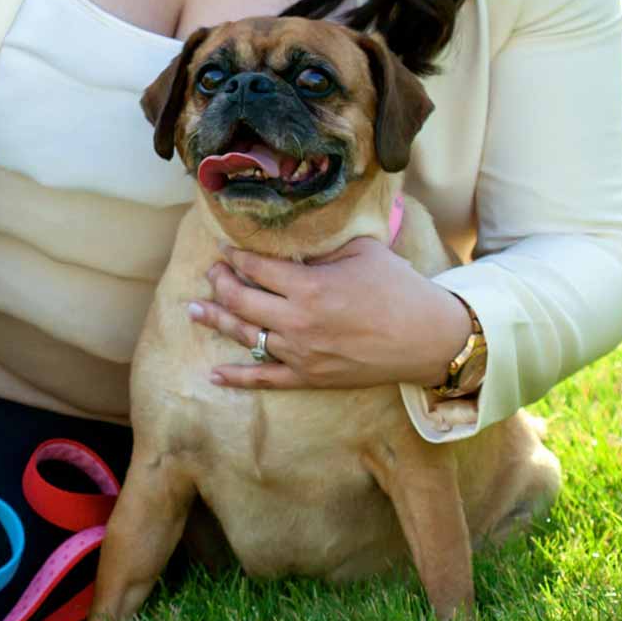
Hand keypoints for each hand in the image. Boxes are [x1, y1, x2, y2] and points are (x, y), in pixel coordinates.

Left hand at [190, 238, 470, 391]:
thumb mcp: (361, 252)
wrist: (427, 338)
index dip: (235, 256)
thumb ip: (322, 247)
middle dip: (220, 283)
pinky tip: (214, 374)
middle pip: (240, 300)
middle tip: (211, 273)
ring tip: (194, 309)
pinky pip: (264, 379)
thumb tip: (293, 241)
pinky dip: (236, 377)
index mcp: (309, 286)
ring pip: (245, 336)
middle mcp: (298, 321)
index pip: (255, 268)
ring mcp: (301, 353)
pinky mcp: (310, 378)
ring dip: (216, 320)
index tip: (225, 248)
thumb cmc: (398, 289)